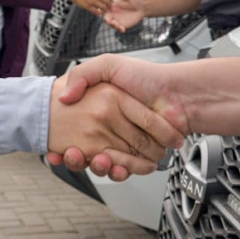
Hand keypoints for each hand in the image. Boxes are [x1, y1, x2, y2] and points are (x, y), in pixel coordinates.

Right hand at [46, 75, 185, 179]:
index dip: (66, 136)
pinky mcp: (137, 157)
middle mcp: (112, 125)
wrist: (180, 94)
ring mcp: (124, 141)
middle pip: (88, 146)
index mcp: (104, 106)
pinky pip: (120, 169)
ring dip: (94, 164)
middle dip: (77, 154)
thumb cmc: (148, 76)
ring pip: (102, 161)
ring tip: (88, 157)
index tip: (59, 143)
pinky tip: (112, 166)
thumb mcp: (109, 65)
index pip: (79, 125)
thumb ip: (84, 74)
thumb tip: (65, 96)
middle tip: (73, 153)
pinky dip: (115, 172)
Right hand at [58, 0, 112, 17]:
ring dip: (105, 10)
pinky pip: (96, 12)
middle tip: (109, 8)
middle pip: (108, 2)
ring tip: (104, 11)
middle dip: (109, 6)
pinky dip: (99, 13)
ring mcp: (92, 0)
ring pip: (103, 8)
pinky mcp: (88, 6)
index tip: (111, 2)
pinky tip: (98, 13)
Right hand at [103, 0, 146, 32]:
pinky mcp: (123, 25)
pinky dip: (120, 29)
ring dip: (114, 26)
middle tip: (110, 22)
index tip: (102, 12)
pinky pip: (119, 28)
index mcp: (112, 7)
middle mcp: (113, 14)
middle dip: (108, 21)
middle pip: (107, 19)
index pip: (104, 9)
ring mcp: (117, 20)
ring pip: (112, 25)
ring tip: (118, 26)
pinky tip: (123, 30)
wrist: (142, 7)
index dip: (102, 11)